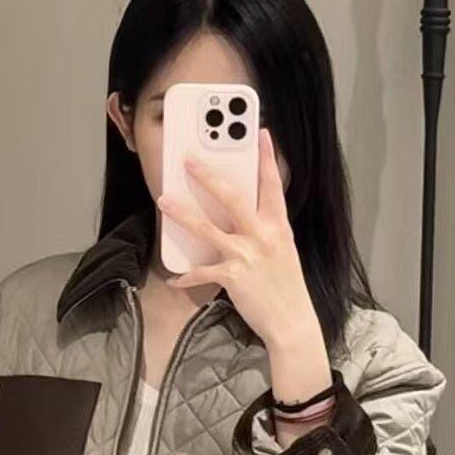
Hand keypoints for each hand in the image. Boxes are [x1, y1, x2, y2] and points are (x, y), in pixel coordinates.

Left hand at [156, 127, 331, 404]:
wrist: (292, 321)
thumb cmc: (286, 287)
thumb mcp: (284, 251)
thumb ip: (267, 230)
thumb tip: (247, 215)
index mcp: (278, 225)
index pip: (273, 184)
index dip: (267, 157)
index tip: (261, 133)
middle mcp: (263, 235)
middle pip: (232, 197)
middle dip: (208, 176)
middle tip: (188, 161)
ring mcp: (247, 254)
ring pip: (208, 228)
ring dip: (183, 213)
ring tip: (163, 201)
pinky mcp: (233, 276)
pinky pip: (202, 272)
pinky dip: (187, 276)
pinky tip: (174, 278)